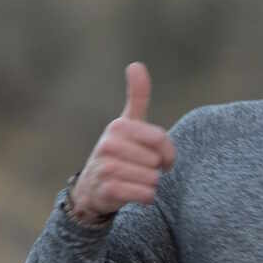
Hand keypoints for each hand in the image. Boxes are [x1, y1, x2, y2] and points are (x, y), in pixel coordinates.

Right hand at [68, 62, 177, 221]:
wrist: (93, 187)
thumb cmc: (119, 152)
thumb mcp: (127, 123)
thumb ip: (137, 96)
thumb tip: (136, 64)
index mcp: (118, 127)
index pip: (160, 140)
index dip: (168, 154)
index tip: (164, 160)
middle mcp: (109, 145)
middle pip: (156, 162)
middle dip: (156, 171)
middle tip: (142, 171)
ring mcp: (106, 167)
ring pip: (152, 180)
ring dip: (151, 185)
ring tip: (136, 181)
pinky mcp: (108, 190)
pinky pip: (145, 195)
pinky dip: (146, 198)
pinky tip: (134, 193)